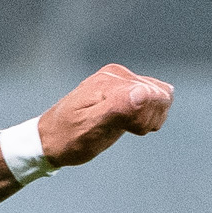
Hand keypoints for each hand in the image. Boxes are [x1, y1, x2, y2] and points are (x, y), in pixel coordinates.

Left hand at [36, 64, 175, 170]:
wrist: (50, 139)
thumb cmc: (68, 137)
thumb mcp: (90, 129)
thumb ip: (118, 109)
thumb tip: (144, 92)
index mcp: (110, 80)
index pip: (153, 97)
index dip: (144, 120)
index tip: (122, 129)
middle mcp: (118, 74)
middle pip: (161, 96)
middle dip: (147, 119)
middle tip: (119, 129)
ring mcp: (123, 79)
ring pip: (161, 98)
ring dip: (147, 118)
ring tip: (121, 126)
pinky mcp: (126, 88)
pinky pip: (155, 99)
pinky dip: (146, 116)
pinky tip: (126, 122)